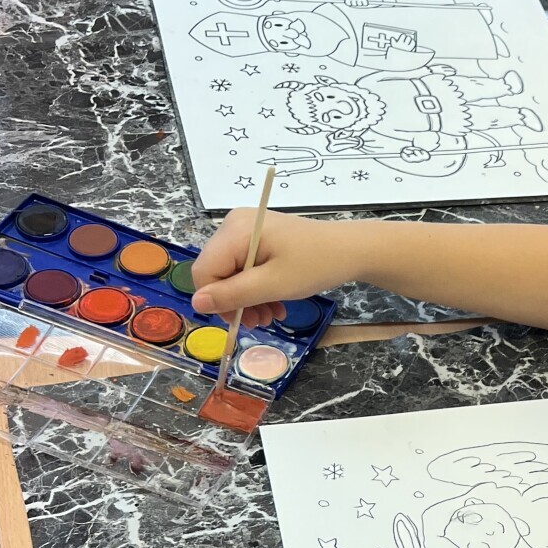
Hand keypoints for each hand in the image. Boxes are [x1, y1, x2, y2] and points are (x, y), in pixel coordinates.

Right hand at [191, 209, 363, 328]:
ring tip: (270, 317)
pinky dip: (257, 288)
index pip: (204, 271)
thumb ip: (233, 295)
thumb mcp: (273, 285)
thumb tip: (197, 304)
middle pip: (216, 272)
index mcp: (235, 230)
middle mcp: (235, 225)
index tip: (239, 320)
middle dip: (235, 301)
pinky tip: (274, 304)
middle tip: (258, 323)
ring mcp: (246, 230)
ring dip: (248, 299)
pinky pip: (246, 267)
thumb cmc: (315, 265)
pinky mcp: (259, 238)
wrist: (350, 249)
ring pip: (231, 273)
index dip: (216, 300)